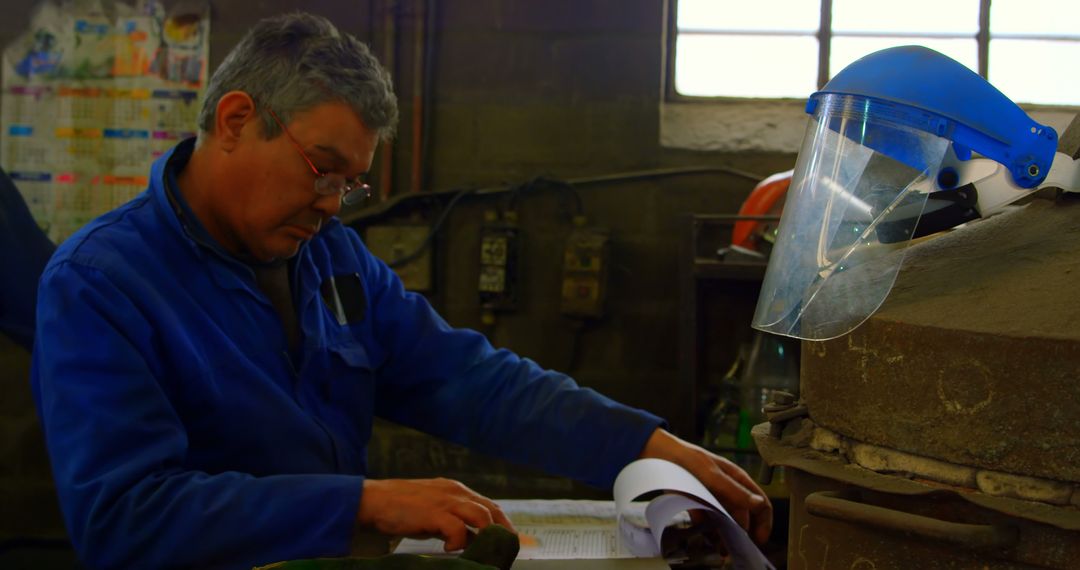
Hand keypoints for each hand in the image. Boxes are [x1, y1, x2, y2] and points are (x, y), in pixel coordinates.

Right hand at [358, 478, 514, 551]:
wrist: (373, 501)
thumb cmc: (400, 509)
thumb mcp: (433, 513)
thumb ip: (454, 523)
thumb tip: (473, 541)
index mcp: (456, 490)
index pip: (489, 506)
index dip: (503, 524)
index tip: (509, 542)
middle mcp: (456, 492)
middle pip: (492, 510)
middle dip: (503, 532)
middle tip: (505, 552)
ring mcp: (446, 501)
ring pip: (482, 517)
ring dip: (486, 536)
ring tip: (480, 552)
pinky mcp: (435, 513)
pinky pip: (459, 530)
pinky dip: (460, 542)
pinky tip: (450, 549)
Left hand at [638, 428, 772, 544]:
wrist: (658, 455)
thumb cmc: (687, 458)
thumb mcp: (713, 475)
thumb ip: (735, 491)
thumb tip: (758, 504)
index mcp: (737, 479)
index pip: (760, 503)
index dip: (764, 522)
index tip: (759, 539)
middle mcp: (728, 489)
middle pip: (743, 515)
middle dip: (744, 533)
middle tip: (739, 548)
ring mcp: (713, 497)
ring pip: (726, 521)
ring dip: (726, 535)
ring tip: (723, 549)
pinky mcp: (697, 503)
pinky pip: (708, 521)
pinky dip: (710, 532)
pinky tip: (709, 541)